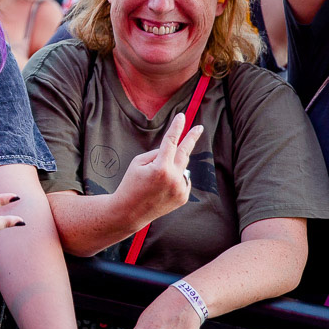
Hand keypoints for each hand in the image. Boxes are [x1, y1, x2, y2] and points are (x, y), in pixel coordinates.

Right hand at [110, 112, 202, 230]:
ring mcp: (180, 189)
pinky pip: (183, 180)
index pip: (171, 142)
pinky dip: (174, 179)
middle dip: (191, 138)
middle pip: (185, 152)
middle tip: (199, 127)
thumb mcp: (138, 163)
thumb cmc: (131, 183)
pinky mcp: (183, 197)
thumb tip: (175, 151)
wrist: (129, 212)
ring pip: (181, 168)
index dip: (177, 128)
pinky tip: (162, 189)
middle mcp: (173, 178)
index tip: (182, 116)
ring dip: (172, 167)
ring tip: (156, 180)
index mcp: (160, 168)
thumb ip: (158, 154)